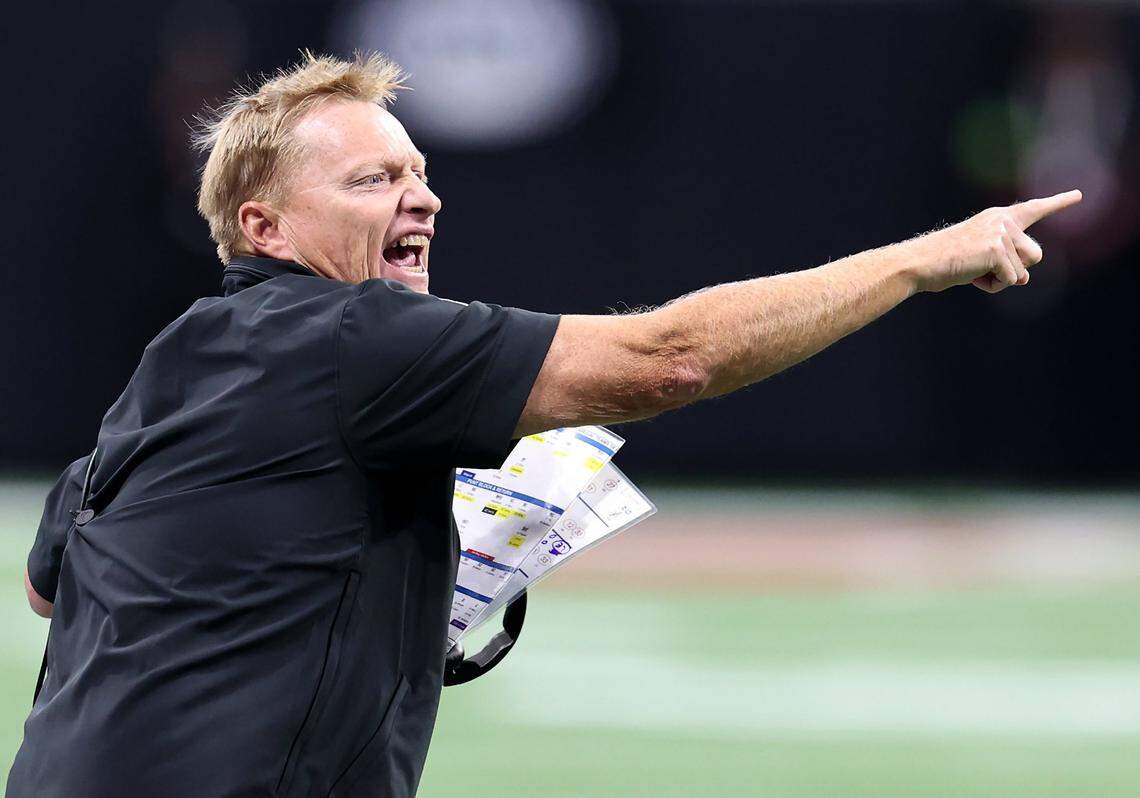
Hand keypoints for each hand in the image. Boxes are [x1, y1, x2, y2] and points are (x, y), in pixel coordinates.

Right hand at [909, 189, 1082, 292]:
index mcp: (997, 218)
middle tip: (981, 267)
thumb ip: (1005, 259)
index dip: (1059, 203)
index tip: (1079, 195)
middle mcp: (1002, 220)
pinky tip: (971, 275)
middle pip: (1036, 255)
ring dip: (1002, 279)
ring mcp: (1000, 233)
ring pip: (1024, 271)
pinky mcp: (997, 249)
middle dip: (1015, 269)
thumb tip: (1023, 278)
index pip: (1033, 209)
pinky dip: (991, 286)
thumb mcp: (978, 256)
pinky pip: (1009, 280)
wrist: (920, 263)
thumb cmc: (944, 263)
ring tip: (974, 270)